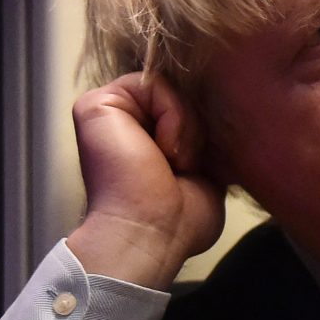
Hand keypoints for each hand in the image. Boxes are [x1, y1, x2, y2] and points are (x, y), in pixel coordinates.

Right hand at [66, 72, 225, 289]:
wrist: (151, 235)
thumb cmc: (178, 220)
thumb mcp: (204, 175)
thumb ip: (202, 145)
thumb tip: (223, 121)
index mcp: (140, 141)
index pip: (185, 109)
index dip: (202, 132)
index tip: (197, 169)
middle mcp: (120, 124)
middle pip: (179, 96)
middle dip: (195, 130)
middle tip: (185, 168)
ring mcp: (106, 112)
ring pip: (170, 89)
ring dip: (186, 128)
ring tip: (174, 163)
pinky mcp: (96, 104)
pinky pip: (155, 84)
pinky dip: (174, 117)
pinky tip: (164, 152)